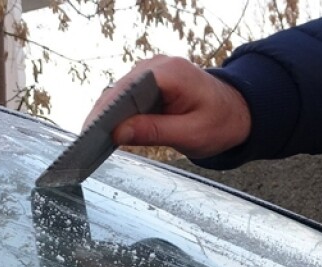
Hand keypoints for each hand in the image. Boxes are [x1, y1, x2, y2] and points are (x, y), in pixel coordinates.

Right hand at [85, 56, 251, 158]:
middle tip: (85, 145)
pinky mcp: (148, 83)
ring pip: (118, 94)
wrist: (236, 112)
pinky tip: (107, 134)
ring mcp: (151, 72)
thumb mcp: (191, 134)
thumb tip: (118, 133)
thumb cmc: (220, 122)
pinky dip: (116, 115)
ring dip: (106, 117)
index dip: (106, 111)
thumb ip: (154, 131)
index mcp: (170, 73)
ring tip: (91, 142)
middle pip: (118, 90)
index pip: (127, 89)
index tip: (90, 132)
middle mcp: (157, 66)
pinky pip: (126, 98)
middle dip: (101, 116)